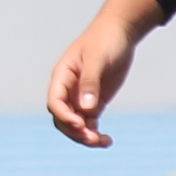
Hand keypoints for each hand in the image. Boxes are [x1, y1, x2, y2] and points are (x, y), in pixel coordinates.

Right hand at [47, 0, 162, 148]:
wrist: (120, 33)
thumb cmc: (105, 40)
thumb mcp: (98, 58)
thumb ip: (91, 82)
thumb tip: (87, 109)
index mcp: (62, 77)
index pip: (55, 102)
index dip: (64, 116)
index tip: (81, 124)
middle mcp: (68, 90)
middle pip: (63, 119)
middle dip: (75, 131)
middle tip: (93, 138)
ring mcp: (81, 98)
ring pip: (76, 125)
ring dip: (86, 136)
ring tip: (104, 142)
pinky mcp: (94, 103)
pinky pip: (90, 124)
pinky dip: (95, 134)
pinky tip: (107, 140)